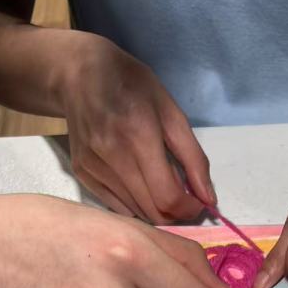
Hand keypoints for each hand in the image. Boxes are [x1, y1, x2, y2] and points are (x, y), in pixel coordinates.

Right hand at [60, 32, 214, 222]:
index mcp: (139, 135)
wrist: (78, 74)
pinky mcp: (82, 174)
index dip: (188, 208)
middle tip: (183, 198)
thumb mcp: (170, 112)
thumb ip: (193, 158)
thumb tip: (209, 199)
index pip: (168, 196)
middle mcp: (112, 155)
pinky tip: (138, 185)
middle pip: (152, 211)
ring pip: (135, 213)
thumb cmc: (131, 86)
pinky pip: (116, 207)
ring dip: (155, 210)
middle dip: (175, 213)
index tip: (198, 204)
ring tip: (160, 186)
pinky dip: (134, 205)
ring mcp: (93, 167)